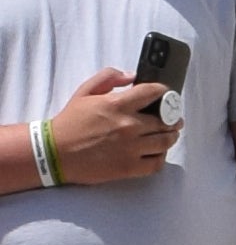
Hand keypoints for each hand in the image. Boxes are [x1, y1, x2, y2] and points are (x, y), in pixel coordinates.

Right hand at [49, 68, 181, 185]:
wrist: (54, 153)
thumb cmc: (70, 122)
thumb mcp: (85, 91)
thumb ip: (109, 77)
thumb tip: (132, 75)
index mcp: (118, 105)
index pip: (154, 92)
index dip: (165, 92)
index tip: (167, 95)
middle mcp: (128, 126)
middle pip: (166, 120)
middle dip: (172, 117)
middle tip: (173, 117)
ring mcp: (130, 149)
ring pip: (165, 142)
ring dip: (171, 136)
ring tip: (169, 134)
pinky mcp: (128, 168)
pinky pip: (156, 163)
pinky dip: (161, 157)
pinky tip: (157, 152)